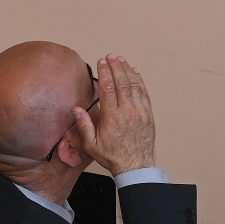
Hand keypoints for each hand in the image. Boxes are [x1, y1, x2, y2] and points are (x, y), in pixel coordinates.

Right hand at [69, 55, 157, 174]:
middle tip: (111, 57)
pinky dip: (140, 80)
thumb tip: (76, 109)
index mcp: (112, 117)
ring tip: (121, 60)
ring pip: (134, 85)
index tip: (101, 62)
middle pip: (122, 82)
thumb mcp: (91, 145)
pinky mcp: (148, 114)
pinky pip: (144, 93)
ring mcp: (140, 111)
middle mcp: (127, 111)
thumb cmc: (113, 156)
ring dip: (127, 70)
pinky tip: (136, 72)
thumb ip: (84, 125)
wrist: (135, 166)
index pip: (107, 88)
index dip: (104, 72)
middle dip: (116, 67)